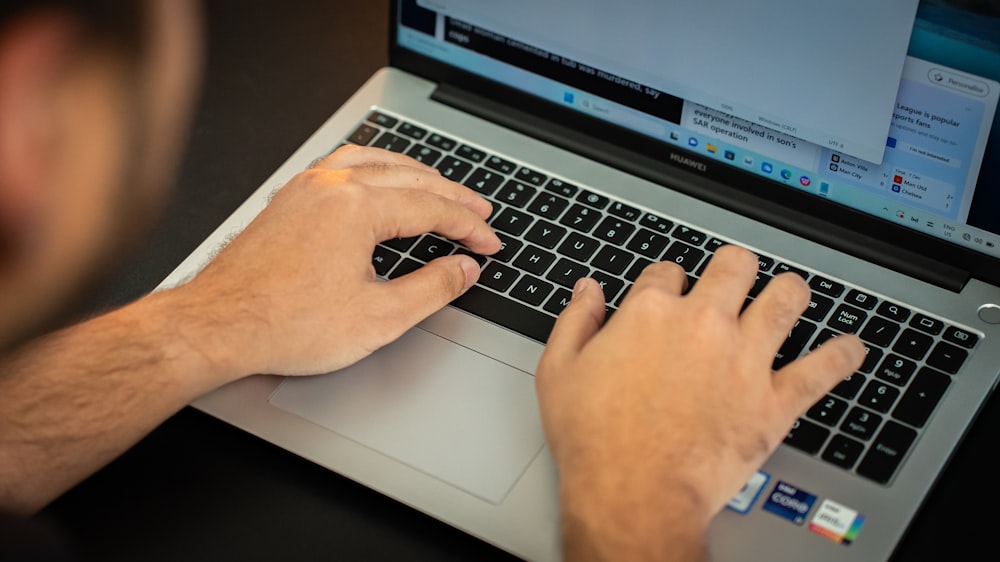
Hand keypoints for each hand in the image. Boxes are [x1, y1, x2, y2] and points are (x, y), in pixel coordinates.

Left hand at [170, 145, 500, 381]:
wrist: (218, 326)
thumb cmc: (284, 323)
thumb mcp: (379, 317)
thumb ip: (432, 289)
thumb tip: (462, 268)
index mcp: (358, 207)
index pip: (432, 208)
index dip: (468, 227)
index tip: (487, 244)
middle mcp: (332, 186)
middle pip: (410, 178)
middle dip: (451, 196)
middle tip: (477, 213)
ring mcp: (306, 188)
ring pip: (375, 162)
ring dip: (414, 174)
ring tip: (438, 187)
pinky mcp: (289, 200)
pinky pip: (343, 165)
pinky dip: (375, 169)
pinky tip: (378, 181)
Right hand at [535, 245, 864, 559]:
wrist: (633, 493)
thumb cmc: (595, 440)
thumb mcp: (559, 372)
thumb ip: (575, 322)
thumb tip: (587, 292)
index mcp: (651, 314)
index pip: (667, 272)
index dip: (667, 280)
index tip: (667, 293)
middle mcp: (703, 325)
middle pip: (734, 267)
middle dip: (734, 268)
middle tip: (735, 277)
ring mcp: (743, 360)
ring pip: (785, 301)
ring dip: (789, 293)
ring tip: (790, 294)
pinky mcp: (773, 401)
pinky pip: (821, 370)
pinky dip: (840, 356)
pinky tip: (849, 349)